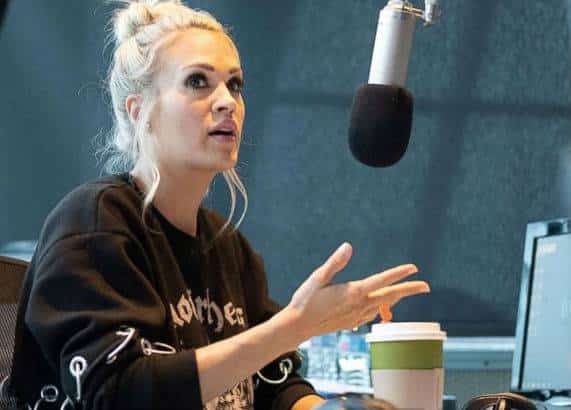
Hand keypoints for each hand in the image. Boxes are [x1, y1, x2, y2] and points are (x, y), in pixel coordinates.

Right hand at [284, 242, 429, 342]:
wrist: (297, 326)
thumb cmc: (305, 300)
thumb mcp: (318, 277)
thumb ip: (335, 262)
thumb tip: (348, 246)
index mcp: (353, 292)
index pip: (382, 281)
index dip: (399, 274)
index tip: (414, 268)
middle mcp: (359, 305)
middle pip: (390, 296)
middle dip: (409, 290)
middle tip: (426, 286)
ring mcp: (356, 316)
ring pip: (383, 305)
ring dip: (397, 298)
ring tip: (407, 291)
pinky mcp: (352, 323)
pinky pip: (373, 314)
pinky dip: (382, 307)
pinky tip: (380, 305)